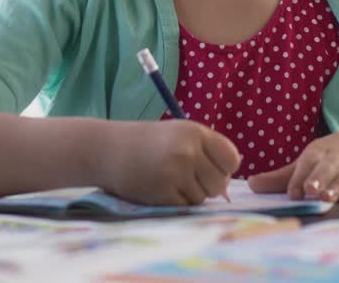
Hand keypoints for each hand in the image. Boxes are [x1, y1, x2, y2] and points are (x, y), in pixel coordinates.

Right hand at [99, 120, 240, 205]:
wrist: (106, 150)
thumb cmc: (145, 143)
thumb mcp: (178, 134)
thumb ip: (205, 151)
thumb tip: (228, 184)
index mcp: (195, 132)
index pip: (232, 159)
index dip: (224, 168)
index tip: (209, 168)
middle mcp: (188, 151)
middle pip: (219, 183)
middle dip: (207, 185)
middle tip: (186, 177)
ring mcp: (176, 172)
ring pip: (203, 197)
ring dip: (190, 195)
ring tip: (170, 180)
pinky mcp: (163, 192)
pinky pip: (185, 206)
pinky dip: (176, 202)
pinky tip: (160, 188)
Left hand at [246, 130, 338, 202]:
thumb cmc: (332, 160)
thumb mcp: (308, 164)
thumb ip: (282, 178)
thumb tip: (250, 185)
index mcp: (318, 152)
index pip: (307, 164)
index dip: (299, 179)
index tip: (293, 194)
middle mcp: (338, 157)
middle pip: (328, 166)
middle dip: (319, 178)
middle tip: (310, 191)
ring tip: (329, 197)